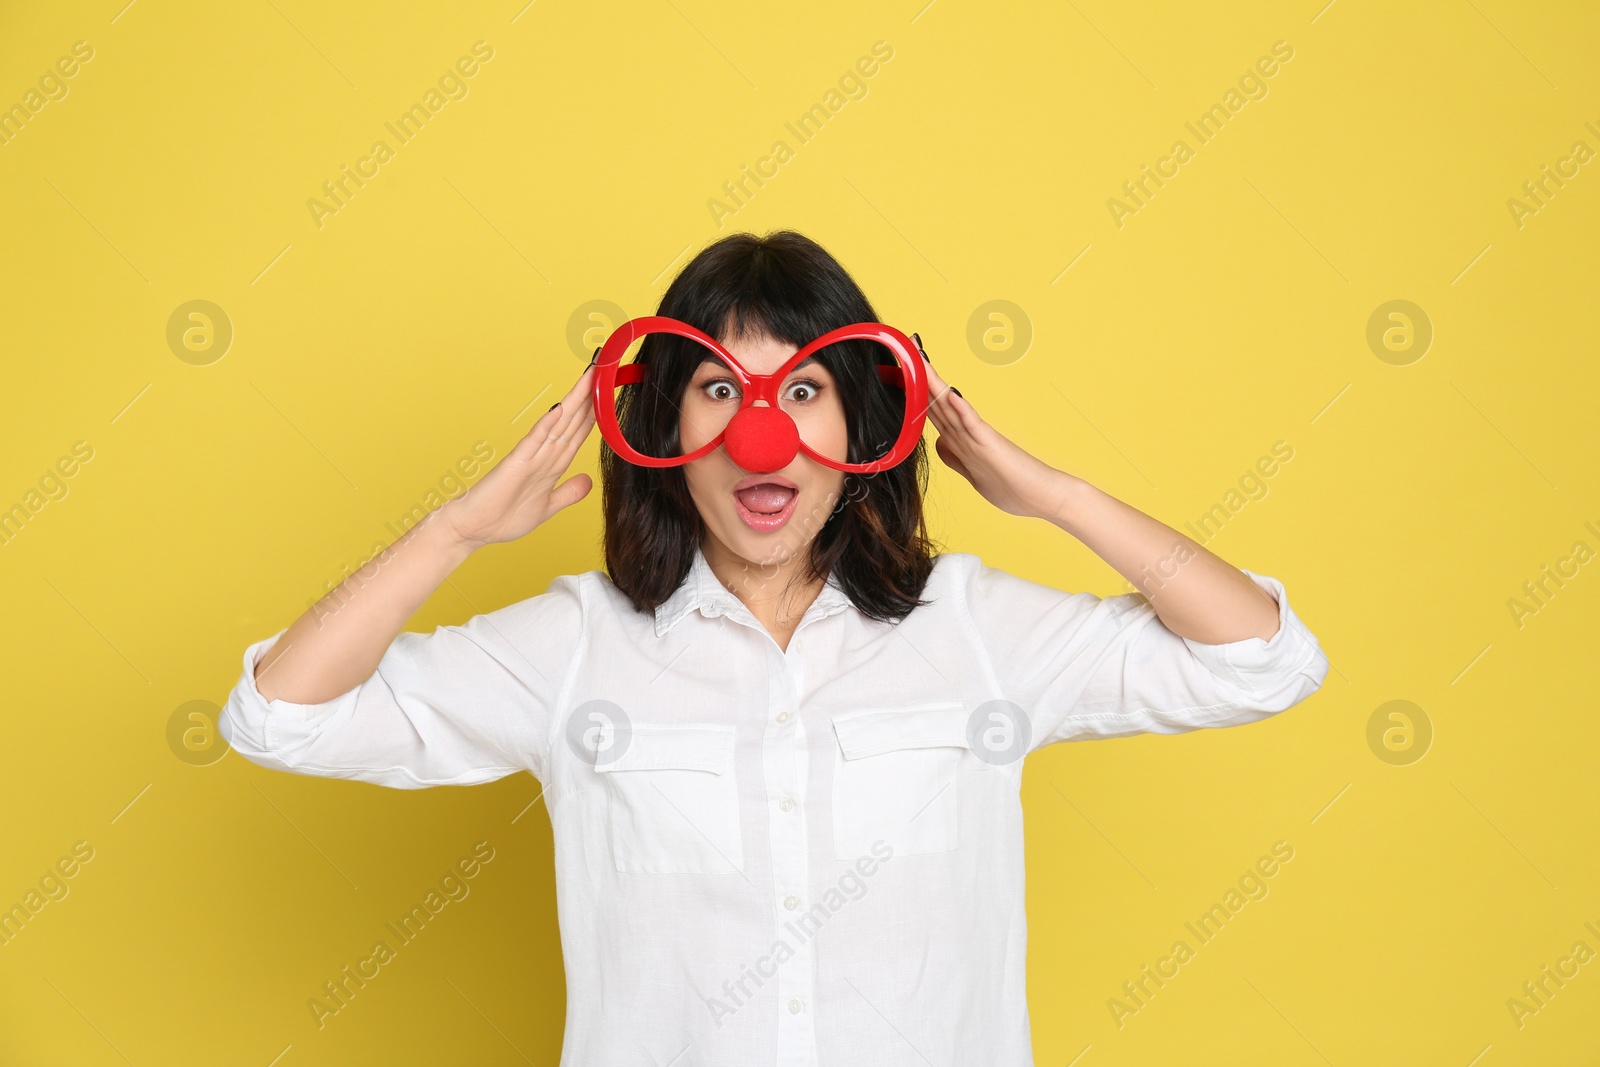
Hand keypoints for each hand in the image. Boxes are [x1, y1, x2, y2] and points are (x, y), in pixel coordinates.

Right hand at [440, 366, 597, 547]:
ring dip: (575, 401)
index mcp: (552, 465)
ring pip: (558, 424)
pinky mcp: (514, 465)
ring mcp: (529, 458)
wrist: (471, 529)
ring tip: (590, 377)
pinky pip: (533, 442)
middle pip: (572, 421)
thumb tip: (588, 481)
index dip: (596, 414)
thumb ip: (567, 493)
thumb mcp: (546, 507)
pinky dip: (546, 425)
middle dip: (590, 397)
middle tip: (604, 369)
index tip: (609, 393)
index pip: (579, 432)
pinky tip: (558, 409)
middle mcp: (544, 456)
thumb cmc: (502, 518)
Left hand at [912, 336, 1072, 520]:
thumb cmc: (1011, 487)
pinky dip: (961, 409)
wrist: (1042, 497)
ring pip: (949, 405)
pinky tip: (950, 392)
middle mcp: (965, 434)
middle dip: (920, 374)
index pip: (931, 409)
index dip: (914, 390)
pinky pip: (973, 425)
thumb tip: (941, 444)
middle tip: (908, 344)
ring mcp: (978, 438)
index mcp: (959, 440)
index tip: (903, 368)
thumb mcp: (973, 474)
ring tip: (919, 356)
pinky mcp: (991, 446)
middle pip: (936, 399)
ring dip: (932, 382)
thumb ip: (956, 457)